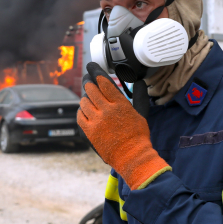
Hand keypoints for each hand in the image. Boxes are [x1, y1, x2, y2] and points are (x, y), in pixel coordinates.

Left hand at [78, 63, 170, 189]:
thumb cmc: (138, 136)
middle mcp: (106, 110)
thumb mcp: (141, 113)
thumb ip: (140, 95)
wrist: (131, 156)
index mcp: (120, 104)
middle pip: (91, 89)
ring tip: (88, 96)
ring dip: (85, 96)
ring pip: (84, 101)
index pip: (103, 82)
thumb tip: (139, 82)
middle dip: (88, 81)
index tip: (92, 68)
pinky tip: (85, 110)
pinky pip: (80, 116)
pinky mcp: (89, 132)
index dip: (96, 72)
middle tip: (88, 78)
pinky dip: (81, 111)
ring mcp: (96, 121)